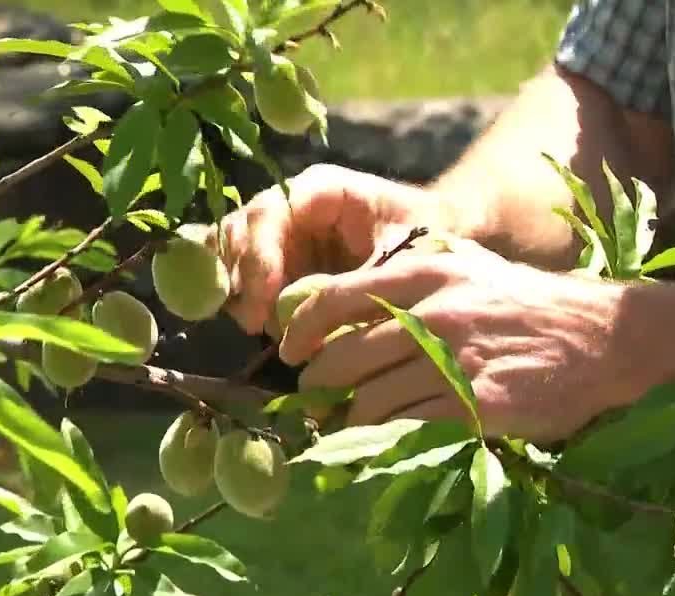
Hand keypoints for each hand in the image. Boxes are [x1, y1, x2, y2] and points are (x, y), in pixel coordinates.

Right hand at [212, 163, 446, 335]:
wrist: (443, 246)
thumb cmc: (426, 240)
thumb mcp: (402, 258)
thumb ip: (357, 281)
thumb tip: (307, 316)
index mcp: (321, 190)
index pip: (270, 212)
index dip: (259, 255)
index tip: (264, 301)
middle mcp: (291, 206)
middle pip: (240, 230)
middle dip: (242, 277)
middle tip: (256, 323)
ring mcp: (280, 234)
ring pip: (231, 252)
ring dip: (237, 290)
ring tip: (259, 326)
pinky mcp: (276, 263)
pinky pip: (239, 274)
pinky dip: (238, 297)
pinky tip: (253, 322)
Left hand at [278, 241, 644, 442]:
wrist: (603, 337)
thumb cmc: (530, 303)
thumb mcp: (470, 269)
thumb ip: (411, 279)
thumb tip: (346, 298)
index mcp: (425, 276)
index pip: (333, 298)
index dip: (299, 330)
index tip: (290, 350)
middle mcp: (433, 316)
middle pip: (341, 360)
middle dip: (316, 388)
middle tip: (312, 402)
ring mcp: (454, 364)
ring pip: (368, 404)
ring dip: (344, 424)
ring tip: (340, 430)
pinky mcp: (476, 409)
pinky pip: (407, 432)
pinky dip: (382, 444)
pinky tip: (378, 447)